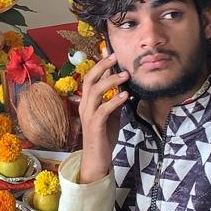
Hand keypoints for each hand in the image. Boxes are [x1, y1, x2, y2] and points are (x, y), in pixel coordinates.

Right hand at [77, 53, 129, 182]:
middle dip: (102, 66)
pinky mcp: (95, 125)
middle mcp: (85, 105)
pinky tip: (125, 96)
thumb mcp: (111, 115)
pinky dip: (114, 101)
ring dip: (111, 81)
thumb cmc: (104, 136)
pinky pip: (103, 109)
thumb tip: (124, 88)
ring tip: (125, 75)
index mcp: (88, 101)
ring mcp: (89, 115)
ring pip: (95, 91)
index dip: (100, 64)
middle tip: (116, 57)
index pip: (91, 78)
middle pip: (90, 79)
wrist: (97, 159)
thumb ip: (114, 101)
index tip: (109, 51)